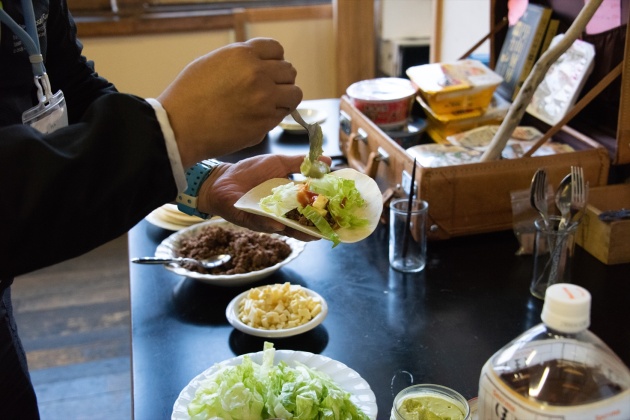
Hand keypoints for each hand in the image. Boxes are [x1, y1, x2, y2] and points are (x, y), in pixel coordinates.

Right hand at [158, 38, 302, 167]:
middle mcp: (258, 74)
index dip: (273, 60)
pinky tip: (259, 117)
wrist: (180, 127)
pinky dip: (275, 115)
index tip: (268, 69)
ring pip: (295, 94)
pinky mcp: (265, 122)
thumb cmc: (188, 95)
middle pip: (288, 71)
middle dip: (280, 80)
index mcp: (243, 55)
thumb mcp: (212, 62)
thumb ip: (239, 61)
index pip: (276, 49)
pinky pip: (283, 115)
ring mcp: (265, 99)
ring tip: (269, 104)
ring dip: (285, 98)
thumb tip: (259, 65)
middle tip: (267, 90)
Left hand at [198, 154, 331, 240]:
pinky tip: (280, 224)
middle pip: (304, 224)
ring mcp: (268, 219)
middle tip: (334, 227)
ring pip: (287, 229)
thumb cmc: (250, 172)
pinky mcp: (252, 221)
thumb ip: (301, 162)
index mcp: (290, 200)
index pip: (312, 207)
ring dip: (300, 232)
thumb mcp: (278, 163)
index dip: (327, 210)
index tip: (342, 210)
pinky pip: (263, 224)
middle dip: (319, 226)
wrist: (223, 178)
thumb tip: (327, 160)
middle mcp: (282, 213)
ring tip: (314, 235)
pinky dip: (271, 224)